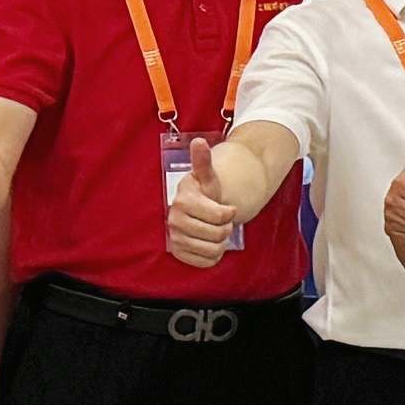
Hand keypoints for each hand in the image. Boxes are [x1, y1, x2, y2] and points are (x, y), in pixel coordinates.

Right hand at [164, 138, 240, 272]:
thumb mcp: (208, 177)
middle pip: (218, 234)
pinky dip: (214, 255)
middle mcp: (174, 220)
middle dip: (226, 228)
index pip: (220, 216)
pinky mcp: (179, 253)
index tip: (226, 208)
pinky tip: (209, 243)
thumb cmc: (204, 193)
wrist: (196, 210)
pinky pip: (206, 262)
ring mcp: (175, 238)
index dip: (229, 214)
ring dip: (220, 242)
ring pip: (214, 250)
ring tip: (215, 231)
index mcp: (183, 201)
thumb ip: (203, 161)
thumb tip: (199, 142)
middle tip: (220, 221)